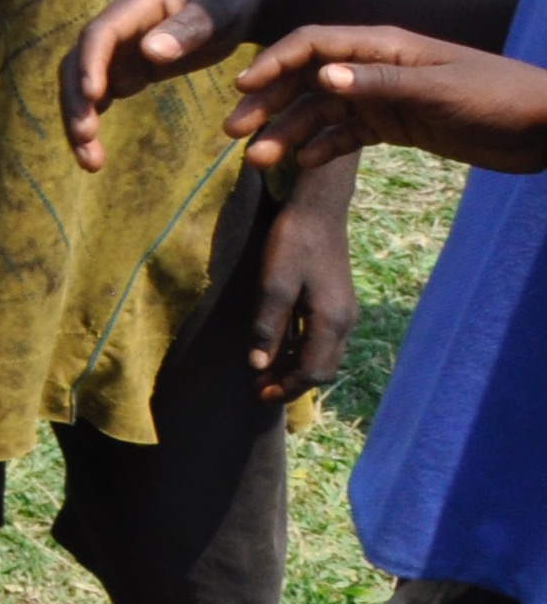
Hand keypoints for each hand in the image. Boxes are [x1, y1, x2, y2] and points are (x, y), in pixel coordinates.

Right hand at [61, 0, 265, 168]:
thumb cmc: (231, 1)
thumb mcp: (218, 12)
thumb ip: (188, 29)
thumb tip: (150, 52)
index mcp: (135, 5)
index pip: (99, 34)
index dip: (90, 63)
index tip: (94, 97)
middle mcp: (118, 28)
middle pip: (79, 63)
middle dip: (77, 101)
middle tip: (85, 141)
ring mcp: (119, 49)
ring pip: (83, 84)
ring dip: (79, 119)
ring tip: (89, 162)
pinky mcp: (127, 68)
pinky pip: (101, 96)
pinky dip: (94, 121)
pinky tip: (96, 154)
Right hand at [221, 25, 546, 176]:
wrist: (545, 127)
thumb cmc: (498, 97)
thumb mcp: (439, 89)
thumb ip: (380, 82)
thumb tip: (320, 76)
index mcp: (383, 47)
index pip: (314, 44)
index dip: (275, 62)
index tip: (243, 88)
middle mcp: (375, 68)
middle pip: (307, 81)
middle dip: (269, 105)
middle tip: (235, 133)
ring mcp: (384, 97)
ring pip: (322, 113)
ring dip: (289, 134)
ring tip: (261, 162)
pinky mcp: (397, 126)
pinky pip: (347, 135)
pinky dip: (322, 149)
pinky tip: (302, 165)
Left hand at [243, 183, 354, 403]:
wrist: (318, 209)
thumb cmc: (293, 243)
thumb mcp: (274, 284)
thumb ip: (268, 326)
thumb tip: (258, 365)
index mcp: (332, 321)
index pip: (313, 370)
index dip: (287, 387)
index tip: (260, 394)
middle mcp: (345, 322)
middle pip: (322, 367)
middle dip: (292, 382)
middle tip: (259, 388)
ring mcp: (344, 312)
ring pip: (324, 354)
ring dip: (296, 367)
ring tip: (265, 373)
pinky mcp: (337, 301)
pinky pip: (323, 338)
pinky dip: (302, 350)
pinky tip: (281, 348)